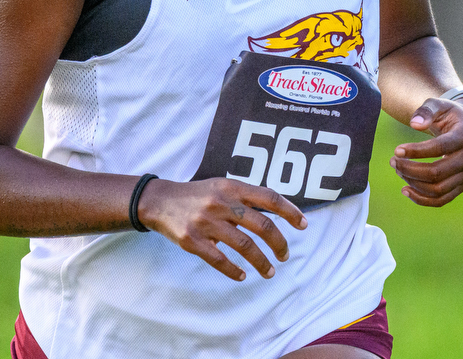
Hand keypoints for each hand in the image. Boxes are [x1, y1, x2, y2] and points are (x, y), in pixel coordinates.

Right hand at [135, 177, 306, 281]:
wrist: (159, 201)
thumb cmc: (197, 195)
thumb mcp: (221, 186)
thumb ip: (244, 197)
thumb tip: (277, 213)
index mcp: (232, 187)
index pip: (269, 197)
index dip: (290, 211)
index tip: (304, 225)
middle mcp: (222, 202)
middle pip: (262, 225)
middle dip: (279, 244)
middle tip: (285, 256)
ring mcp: (207, 222)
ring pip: (245, 246)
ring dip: (261, 262)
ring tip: (270, 272)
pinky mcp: (193, 240)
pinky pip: (219, 260)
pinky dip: (234, 271)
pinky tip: (242, 275)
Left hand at [389, 98, 462, 206]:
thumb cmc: (448, 114)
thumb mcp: (438, 104)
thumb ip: (426, 111)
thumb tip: (414, 124)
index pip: (440, 148)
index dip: (416, 151)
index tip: (396, 150)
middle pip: (437, 173)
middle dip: (410, 169)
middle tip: (393, 161)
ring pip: (438, 189)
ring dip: (413, 183)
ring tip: (398, 170)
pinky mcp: (462, 185)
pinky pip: (442, 199)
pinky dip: (423, 199)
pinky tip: (405, 189)